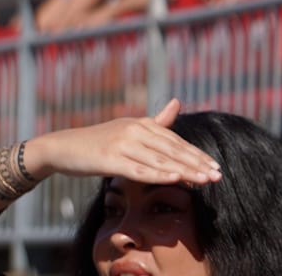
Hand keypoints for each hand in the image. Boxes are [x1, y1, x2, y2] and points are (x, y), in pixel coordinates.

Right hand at [23, 99, 221, 184]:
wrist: (63, 147)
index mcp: (143, 124)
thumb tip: (177, 102)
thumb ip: (156, 121)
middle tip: (218, 175)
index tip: (215, 166)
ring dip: (185, 171)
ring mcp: (123, 145)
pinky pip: (138, 170)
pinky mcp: (110, 160)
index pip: (176, 142)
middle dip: (197, 164)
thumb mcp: (130, 129)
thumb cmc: (100, 141)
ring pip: (160, 161)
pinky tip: (175, 179)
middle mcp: (136, 131)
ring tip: (205, 180)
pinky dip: (158, 174)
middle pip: (173, 151)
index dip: (197, 155)